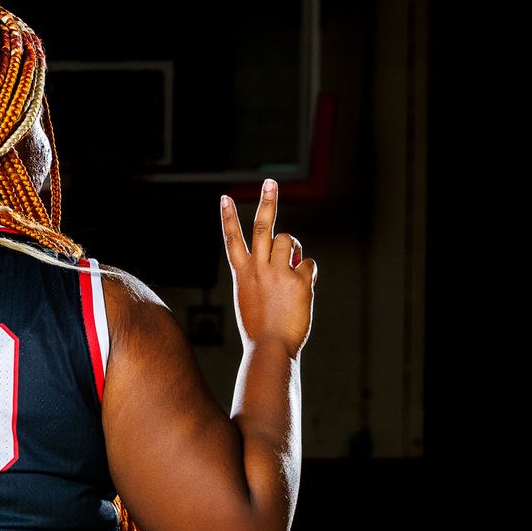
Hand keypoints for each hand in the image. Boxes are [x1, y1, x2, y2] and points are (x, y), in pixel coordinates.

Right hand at [220, 179, 315, 356]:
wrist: (270, 349)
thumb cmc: (261, 328)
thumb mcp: (253, 298)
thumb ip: (268, 273)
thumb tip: (293, 255)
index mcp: (243, 275)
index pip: (232, 241)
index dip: (228, 218)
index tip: (224, 198)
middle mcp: (258, 269)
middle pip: (263, 227)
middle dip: (267, 201)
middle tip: (270, 182)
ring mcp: (278, 273)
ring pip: (288, 241)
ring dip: (292, 250)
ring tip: (289, 272)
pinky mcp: (297, 279)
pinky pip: (307, 264)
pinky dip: (307, 274)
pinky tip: (301, 292)